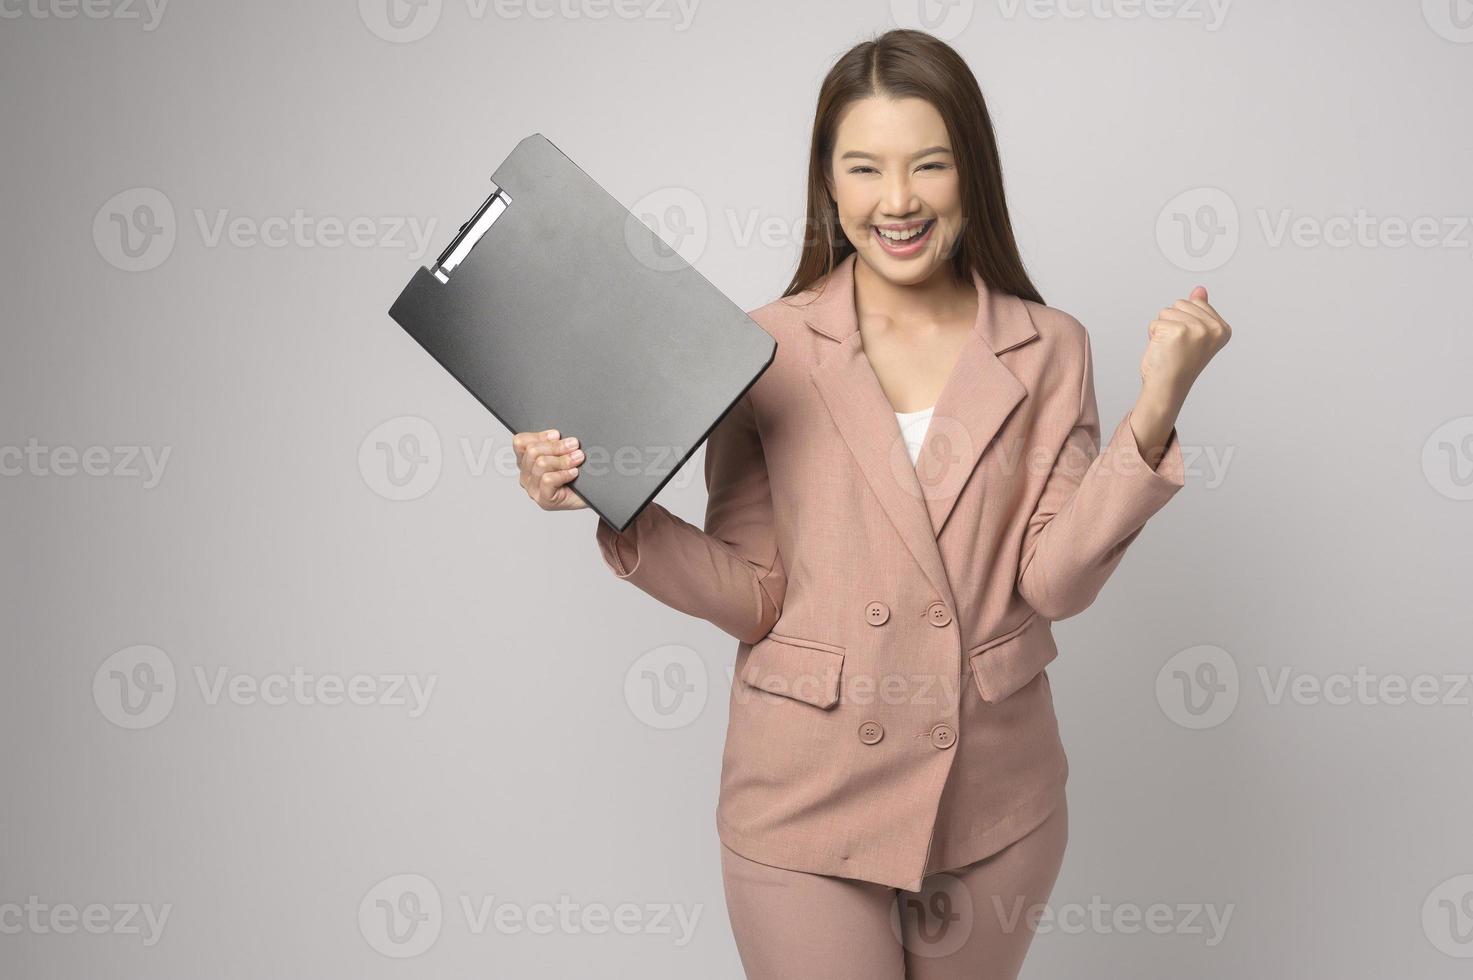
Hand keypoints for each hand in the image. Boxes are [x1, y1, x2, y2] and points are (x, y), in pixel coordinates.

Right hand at [514, 428, 587, 511]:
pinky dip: (564, 474)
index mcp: (526, 461)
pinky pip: (548, 480)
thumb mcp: (564, 453)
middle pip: (532, 451)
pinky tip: (574, 473)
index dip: (540, 436)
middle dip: (556, 446)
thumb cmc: (577, 475)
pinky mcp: (544, 500)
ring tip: (578, 458)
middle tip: (574, 445)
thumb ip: (556, 443)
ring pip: (541, 464)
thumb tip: (558, 434)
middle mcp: (526, 475)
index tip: (557, 435)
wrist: (590, 495)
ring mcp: (533, 489)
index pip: (520, 442)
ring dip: (563, 459)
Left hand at [1139, 285, 1231, 409]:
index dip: (1184, 321)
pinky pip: (1155, 323)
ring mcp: (1197, 328)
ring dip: (1162, 329)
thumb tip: (1200, 289)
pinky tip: (1162, 351)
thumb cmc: (1179, 365)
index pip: (1195, 302)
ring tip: (1170, 348)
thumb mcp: (1194, 335)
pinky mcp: (1177, 331)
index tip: (1189, 342)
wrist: (1167, 388)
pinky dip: (1153, 336)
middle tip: (1177, 346)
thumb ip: (1199, 310)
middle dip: (1172, 322)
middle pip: (1180, 303)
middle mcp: (1213, 328)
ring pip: (1166, 311)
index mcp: (1222, 328)